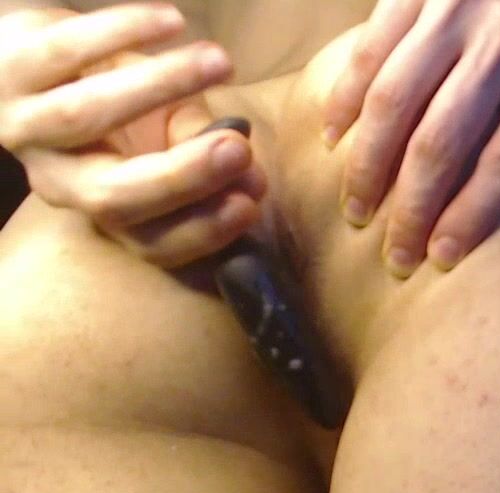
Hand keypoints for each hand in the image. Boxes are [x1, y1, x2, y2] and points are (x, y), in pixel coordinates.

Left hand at [0, 3, 266, 267]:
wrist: (40, 61)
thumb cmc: (120, 102)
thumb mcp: (171, 134)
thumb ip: (205, 151)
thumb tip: (250, 176)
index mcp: (107, 209)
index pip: (150, 241)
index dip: (201, 229)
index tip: (251, 204)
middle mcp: (59, 181)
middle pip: (112, 196)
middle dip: (181, 176)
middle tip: (239, 150)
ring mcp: (25, 126)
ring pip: (85, 114)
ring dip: (162, 87)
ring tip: (220, 62)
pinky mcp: (9, 65)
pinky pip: (66, 49)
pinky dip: (123, 32)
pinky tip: (173, 20)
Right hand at [323, 0, 499, 276]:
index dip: (473, 212)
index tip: (444, 255)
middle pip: (446, 139)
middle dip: (414, 206)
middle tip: (396, 255)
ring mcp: (454, 12)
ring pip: (396, 100)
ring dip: (370, 164)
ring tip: (358, 211)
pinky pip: (369, 53)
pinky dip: (344, 99)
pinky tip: (333, 142)